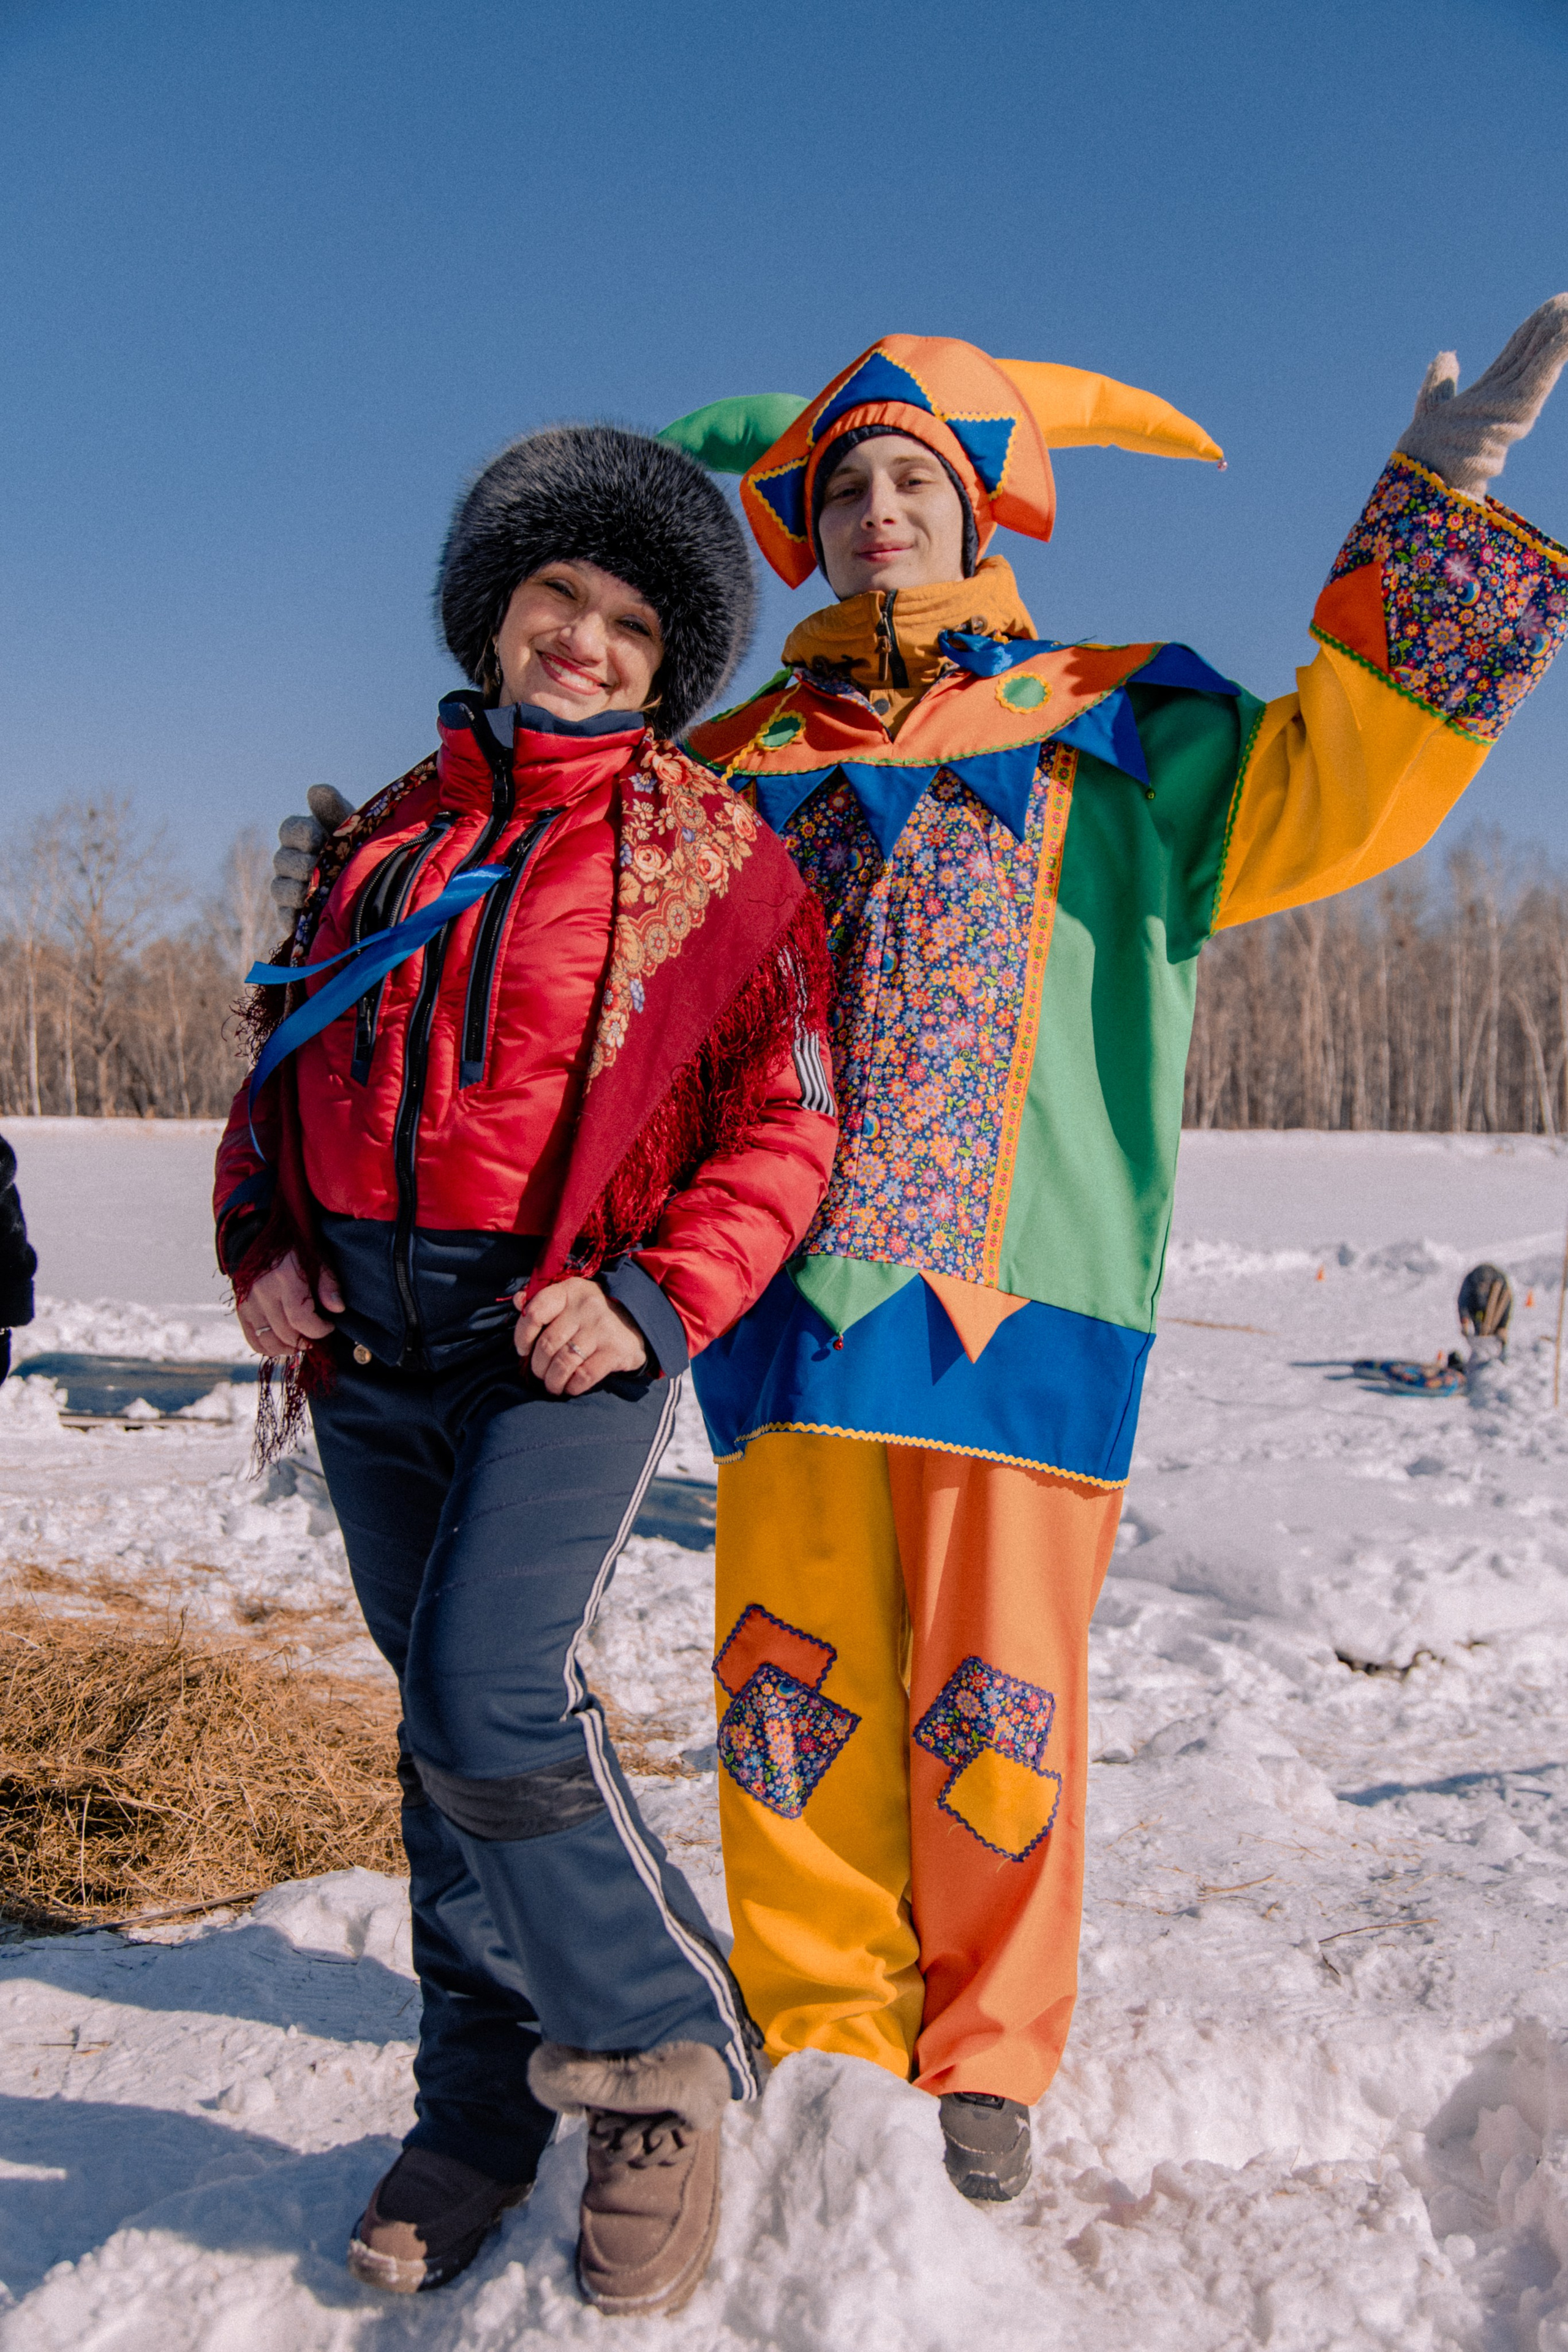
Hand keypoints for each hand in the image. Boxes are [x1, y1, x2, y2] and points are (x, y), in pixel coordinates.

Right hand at [238, 1250, 344, 1358]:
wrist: (256, 1238)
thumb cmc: (292, 1248)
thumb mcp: (316, 1257)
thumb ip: (328, 1283)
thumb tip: (337, 1308)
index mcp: (285, 1278)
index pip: (301, 1319)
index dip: (319, 1330)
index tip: (329, 1325)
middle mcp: (263, 1292)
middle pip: (286, 1333)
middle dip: (307, 1339)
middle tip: (317, 1334)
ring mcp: (249, 1303)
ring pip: (269, 1342)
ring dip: (290, 1348)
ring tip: (303, 1341)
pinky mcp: (241, 1310)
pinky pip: (253, 1340)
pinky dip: (270, 1348)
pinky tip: (284, 1344)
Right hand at [271, 784, 355, 913]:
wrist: (376, 889)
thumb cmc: (360, 850)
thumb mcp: (352, 828)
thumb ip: (333, 808)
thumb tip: (316, 790)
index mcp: (301, 836)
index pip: (288, 830)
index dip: (300, 833)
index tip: (317, 837)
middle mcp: (290, 862)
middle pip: (281, 860)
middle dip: (300, 863)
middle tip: (318, 867)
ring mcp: (289, 890)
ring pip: (279, 888)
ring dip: (297, 889)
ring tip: (318, 891)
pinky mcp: (293, 918)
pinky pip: (285, 916)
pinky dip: (295, 915)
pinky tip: (312, 913)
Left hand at [513, 1277, 649, 1395]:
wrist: (640, 1320)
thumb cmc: (593, 1313)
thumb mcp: (570, 1299)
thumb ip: (541, 1301)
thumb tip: (517, 1301)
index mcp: (570, 1290)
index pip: (535, 1312)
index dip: (522, 1336)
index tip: (523, 1350)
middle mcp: (586, 1306)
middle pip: (547, 1344)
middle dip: (538, 1366)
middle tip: (540, 1374)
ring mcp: (603, 1328)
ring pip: (563, 1363)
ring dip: (552, 1381)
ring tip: (552, 1385)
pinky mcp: (616, 1350)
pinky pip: (584, 1376)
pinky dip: (572, 1387)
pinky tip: (570, 1387)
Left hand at [1396, 294, 1567, 497]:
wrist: (1426, 474)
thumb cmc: (1429, 450)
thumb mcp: (1434, 404)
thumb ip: (1441, 380)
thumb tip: (1447, 355)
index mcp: (1495, 390)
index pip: (1521, 347)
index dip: (1539, 323)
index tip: (1555, 302)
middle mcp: (1513, 396)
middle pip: (1540, 346)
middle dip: (1560, 320)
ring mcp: (1518, 404)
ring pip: (1547, 355)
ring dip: (1564, 329)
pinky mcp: (1517, 411)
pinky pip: (1542, 372)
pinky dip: (1557, 349)